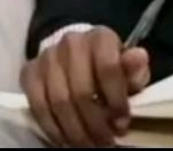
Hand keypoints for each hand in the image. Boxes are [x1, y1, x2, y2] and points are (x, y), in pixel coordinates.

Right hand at [19, 27, 149, 147]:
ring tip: (89, 144)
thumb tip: (138, 58)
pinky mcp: (29, 73)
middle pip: (81, 91)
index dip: (116, 100)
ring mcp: (47, 57)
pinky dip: (54, 129)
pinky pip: (39, 108)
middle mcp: (72, 43)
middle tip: (106, 141)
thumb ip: (135, 67)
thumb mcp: (128, 65)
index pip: (108, 69)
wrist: (78, 54)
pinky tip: (67, 140)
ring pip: (59, 103)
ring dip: (75, 131)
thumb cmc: (109, 63)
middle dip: (95, 123)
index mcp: (100, 37)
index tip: (122, 123)